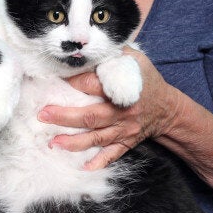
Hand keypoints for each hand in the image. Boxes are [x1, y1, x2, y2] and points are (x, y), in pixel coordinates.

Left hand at [37, 47, 179, 169]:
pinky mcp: (126, 143)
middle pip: (90, 116)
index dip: (73, 82)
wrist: (168, 109)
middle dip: (64, 117)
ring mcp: (124, 130)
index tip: (55, 81)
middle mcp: (122, 112)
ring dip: (74, 142)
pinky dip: (99, 162)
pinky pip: (112, 155)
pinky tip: (83, 168)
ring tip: (53, 143)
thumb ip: (115, 52)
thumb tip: (90, 44)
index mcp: (122, 89)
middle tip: (43, 115)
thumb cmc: (147, 81)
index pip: (93, 85)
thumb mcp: (137, 60)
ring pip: (96, 138)